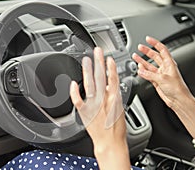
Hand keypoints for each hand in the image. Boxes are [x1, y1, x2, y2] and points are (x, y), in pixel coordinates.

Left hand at [70, 47, 129, 169]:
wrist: (110, 143)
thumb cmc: (117, 128)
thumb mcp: (121, 109)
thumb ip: (115, 95)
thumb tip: (112, 83)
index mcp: (114, 99)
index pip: (113, 79)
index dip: (111, 67)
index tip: (109, 58)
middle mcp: (103, 100)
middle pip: (101, 78)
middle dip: (99, 63)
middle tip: (97, 51)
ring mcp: (93, 105)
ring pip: (90, 84)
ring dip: (88, 71)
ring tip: (86, 60)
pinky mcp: (84, 112)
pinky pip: (78, 100)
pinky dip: (75, 91)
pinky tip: (73, 83)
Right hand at [132, 36, 191, 108]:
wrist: (178, 100)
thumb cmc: (176, 88)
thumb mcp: (162, 78)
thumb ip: (149, 74)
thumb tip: (140, 70)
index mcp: (169, 63)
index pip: (162, 49)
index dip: (155, 43)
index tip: (148, 39)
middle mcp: (165, 68)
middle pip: (154, 56)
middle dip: (146, 51)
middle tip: (139, 47)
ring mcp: (160, 74)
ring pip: (149, 65)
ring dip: (142, 61)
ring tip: (135, 57)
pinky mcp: (156, 81)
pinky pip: (147, 74)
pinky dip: (143, 72)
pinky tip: (139, 69)